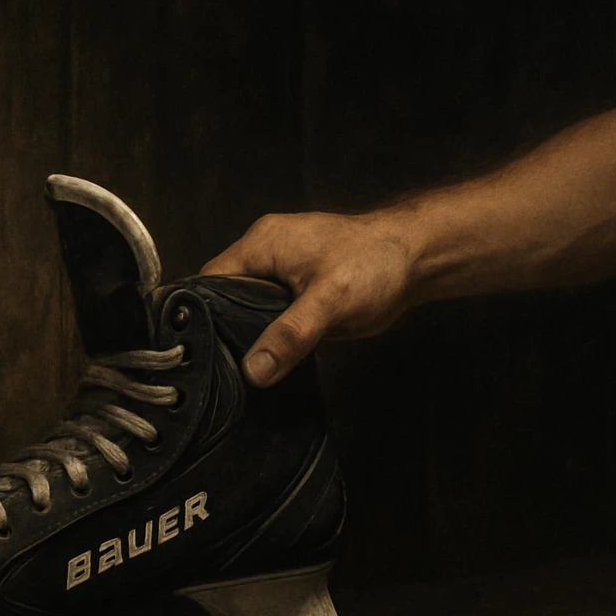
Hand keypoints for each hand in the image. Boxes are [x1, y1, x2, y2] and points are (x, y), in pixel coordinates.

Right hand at [201, 211, 417, 386]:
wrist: (418, 260)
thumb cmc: (376, 264)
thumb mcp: (330, 301)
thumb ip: (289, 335)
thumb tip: (254, 371)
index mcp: (261, 244)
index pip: (209, 281)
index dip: (200, 314)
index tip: (196, 351)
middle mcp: (264, 256)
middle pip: (224, 297)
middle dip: (223, 330)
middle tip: (218, 369)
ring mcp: (280, 275)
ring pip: (247, 311)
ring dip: (248, 337)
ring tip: (238, 371)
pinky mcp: (297, 294)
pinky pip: (270, 318)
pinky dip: (269, 339)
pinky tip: (267, 363)